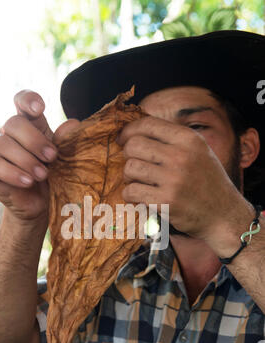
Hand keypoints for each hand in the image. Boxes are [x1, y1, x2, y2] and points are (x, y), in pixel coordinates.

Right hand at [0, 90, 78, 222]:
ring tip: (42, 175)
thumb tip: (73, 124)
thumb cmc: (53, 176)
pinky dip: (12, 173)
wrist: (42, 203)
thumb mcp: (64, 159)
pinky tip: (28, 182)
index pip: (22, 101)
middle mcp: (10, 133)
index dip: (28, 100)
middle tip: (52, 157)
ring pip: (3, 144)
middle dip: (34, 140)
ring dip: (26, 160)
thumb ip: (67, 142)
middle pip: (13, 123)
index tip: (39, 108)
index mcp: (30, 125)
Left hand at [117, 116, 252, 243]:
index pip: (148, 124)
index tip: (122, 139)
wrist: (223, 215)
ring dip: (129, 176)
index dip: (129, 130)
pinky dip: (130, 195)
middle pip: (134, 145)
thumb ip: (173, 139)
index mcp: (189, 139)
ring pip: (130, 168)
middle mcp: (181, 156)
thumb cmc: (208, 182)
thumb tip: (136, 131)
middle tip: (134, 165)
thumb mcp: (199, 151)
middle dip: (128, 155)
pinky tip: (139, 197)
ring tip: (139, 182)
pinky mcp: (165, 201)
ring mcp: (173, 180)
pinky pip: (131, 191)